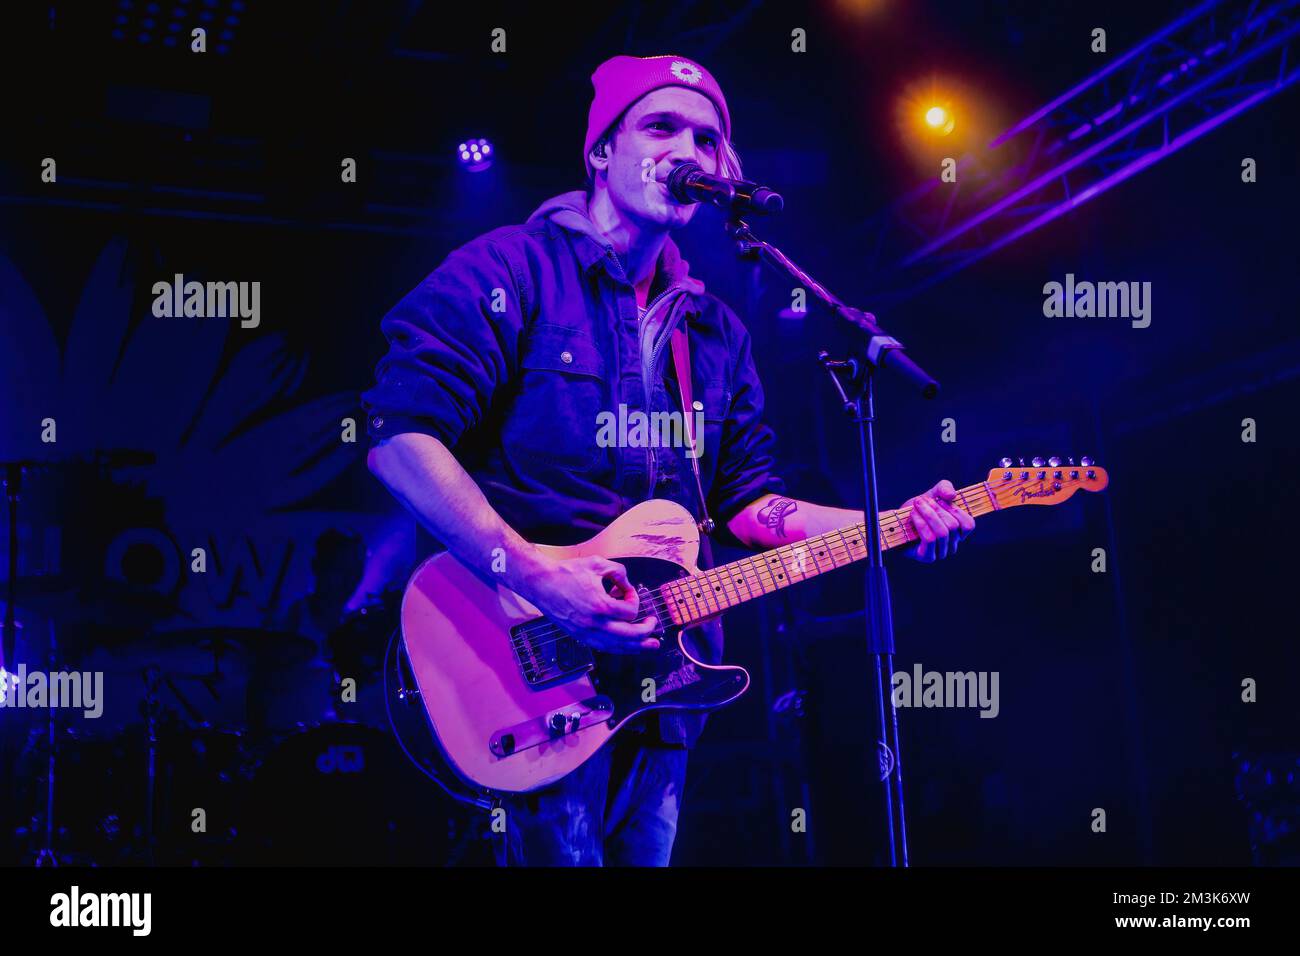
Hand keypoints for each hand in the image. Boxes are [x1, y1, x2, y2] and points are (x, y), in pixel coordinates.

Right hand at [517, 555, 660, 653]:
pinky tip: (626, 647)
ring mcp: (586, 633)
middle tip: (653, 626)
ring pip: (617, 646)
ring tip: (649, 646)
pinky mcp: (579, 636)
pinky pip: (604, 647)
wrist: (541, 583)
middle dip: (646, 632)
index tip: (627, 590)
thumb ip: (618, 571)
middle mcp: (595, 624)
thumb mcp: (597, 564)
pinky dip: (618, 648)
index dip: (634, 599)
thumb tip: (627, 582)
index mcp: (601, 606)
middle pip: (630, 635)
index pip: (630, 611)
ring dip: (636, 647)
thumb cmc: (566, 573)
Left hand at [901, 480, 974, 561]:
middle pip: (953, 526)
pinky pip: (929, 539)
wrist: (896, 522)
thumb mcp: (933, 494)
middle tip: (921, 500)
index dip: (956, 510)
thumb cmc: (919, 510)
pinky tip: (913, 515)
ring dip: (928, 515)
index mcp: (959, 532)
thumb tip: (951, 495)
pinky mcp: (927, 556)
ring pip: (942, 533)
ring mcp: (940, 552)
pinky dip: (921, 523)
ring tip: (917, 505)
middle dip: (936, 509)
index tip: (940, 498)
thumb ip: (944, 488)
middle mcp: (952, 544)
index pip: (968, 524)